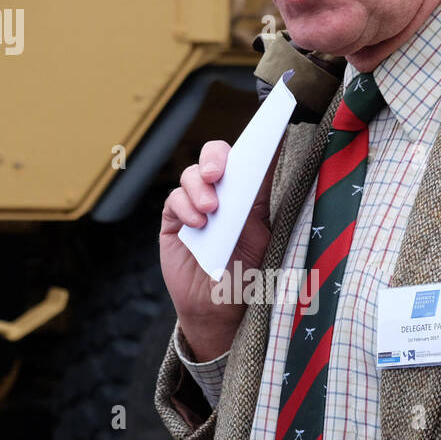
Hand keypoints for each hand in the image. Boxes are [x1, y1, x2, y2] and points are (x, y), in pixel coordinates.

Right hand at [159, 138, 280, 361]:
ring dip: (199, 187)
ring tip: (210, 211)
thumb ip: (258, 201)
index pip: (249, 159)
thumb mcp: (261, 237)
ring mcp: (194, 206)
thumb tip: (264, 163)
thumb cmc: (246, 276)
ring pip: (191, 175)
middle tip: (219, 174)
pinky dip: (184, 206)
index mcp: (247, 194)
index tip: (267, 128)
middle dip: (216, 157)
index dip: (257, 140)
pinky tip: (196, 224)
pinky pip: (174, 200)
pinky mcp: (173, 221)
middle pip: (215, 156)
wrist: (219, 311)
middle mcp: (221, 195)